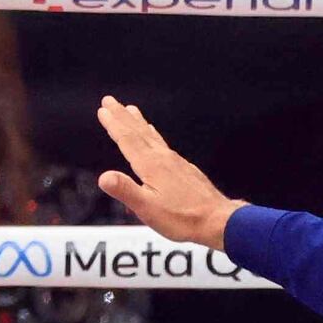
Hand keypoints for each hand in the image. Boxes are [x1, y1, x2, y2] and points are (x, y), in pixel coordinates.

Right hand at [91, 97, 239, 250]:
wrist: (219, 221)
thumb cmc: (184, 219)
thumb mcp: (148, 209)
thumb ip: (126, 191)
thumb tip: (104, 177)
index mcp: (152, 166)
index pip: (127, 140)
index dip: (114, 124)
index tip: (103, 109)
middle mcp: (164, 158)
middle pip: (139, 132)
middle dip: (123, 116)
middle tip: (111, 101)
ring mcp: (176, 163)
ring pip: (152, 136)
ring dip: (139, 122)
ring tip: (131, 111)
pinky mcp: (185, 170)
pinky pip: (164, 145)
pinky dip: (154, 136)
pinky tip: (155, 137)